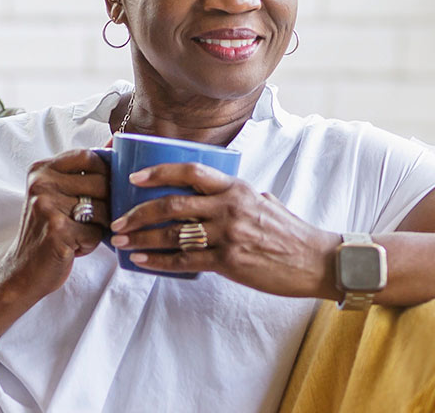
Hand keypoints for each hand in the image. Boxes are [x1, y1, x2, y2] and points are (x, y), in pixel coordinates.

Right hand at [0, 149, 110, 300]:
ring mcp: (47, 205)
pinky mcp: (56, 229)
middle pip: (101, 182)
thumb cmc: (48, 230)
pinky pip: (95, 233)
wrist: (23, 270)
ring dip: (98, 226)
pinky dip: (90, 244)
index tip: (102, 189)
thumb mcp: (58, 194)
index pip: (88, 156)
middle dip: (105, 205)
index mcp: (41, 169)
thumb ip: (83, 171)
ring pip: (102, 209)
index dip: (105, 172)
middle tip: (91, 220)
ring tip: (79, 233)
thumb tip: (118, 140)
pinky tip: (73, 247)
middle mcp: (41, 183)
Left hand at [108, 163, 341, 298]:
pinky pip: (186, 261)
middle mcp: (229, 207)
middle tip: (118, 221)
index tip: (135, 177)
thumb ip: (237, 196)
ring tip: (122, 243)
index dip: (159, 172)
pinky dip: (160, 262)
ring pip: (174, 234)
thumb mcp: (264, 201)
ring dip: (142, 239)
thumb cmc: (291, 232)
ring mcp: (229, 235)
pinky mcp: (230, 262)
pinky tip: (143, 263)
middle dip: (138, 212)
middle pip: (172, 204)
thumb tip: (216, 194)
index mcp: (236, 188)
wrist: (317, 261)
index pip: (190, 171)